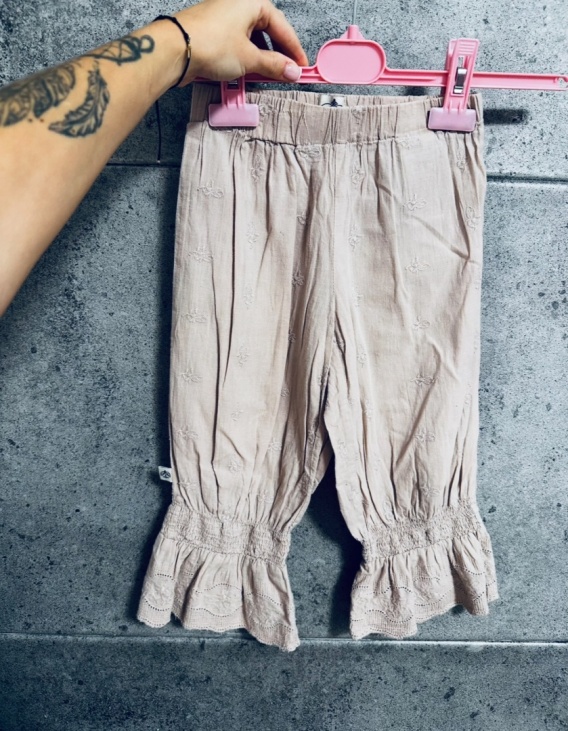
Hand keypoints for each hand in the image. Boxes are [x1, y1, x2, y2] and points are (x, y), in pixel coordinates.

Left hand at [170, 0, 309, 84]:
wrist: (175, 50)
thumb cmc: (210, 44)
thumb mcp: (250, 59)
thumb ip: (274, 66)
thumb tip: (291, 71)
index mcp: (252, 2)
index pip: (282, 27)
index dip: (294, 50)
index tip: (302, 67)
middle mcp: (239, 4)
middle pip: (268, 31)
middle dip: (278, 54)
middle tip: (287, 73)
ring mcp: (225, 16)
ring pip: (252, 38)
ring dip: (262, 57)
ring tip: (268, 75)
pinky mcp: (214, 30)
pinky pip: (238, 42)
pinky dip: (247, 57)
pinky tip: (249, 71)